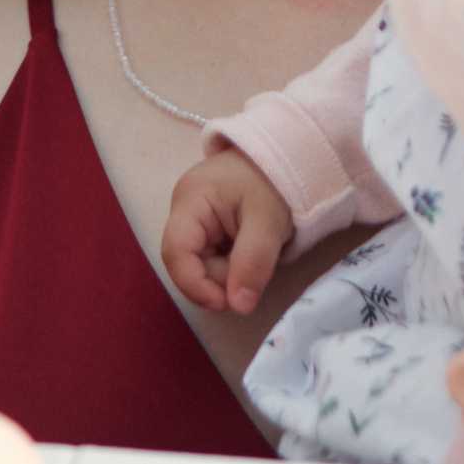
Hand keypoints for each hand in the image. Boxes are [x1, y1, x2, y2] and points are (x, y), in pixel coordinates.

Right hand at [162, 146, 292, 313]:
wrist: (287, 157)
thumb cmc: (275, 181)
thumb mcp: (268, 222)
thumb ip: (253, 263)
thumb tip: (239, 306)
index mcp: (191, 199)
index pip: (177, 251)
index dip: (195, 284)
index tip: (227, 303)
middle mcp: (183, 209)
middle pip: (187, 262)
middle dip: (219, 278)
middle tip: (253, 273)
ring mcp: (193, 219)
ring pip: (200, 264)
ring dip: (227, 272)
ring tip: (255, 253)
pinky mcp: (205, 227)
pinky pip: (210, 257)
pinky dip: (230, 264)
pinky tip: (247, 251)